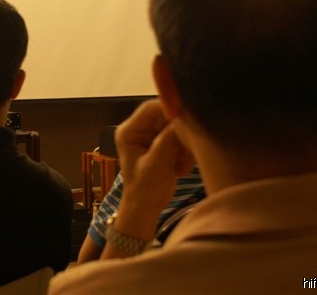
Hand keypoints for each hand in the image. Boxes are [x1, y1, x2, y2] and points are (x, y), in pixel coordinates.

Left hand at [115, 100, 193, 229]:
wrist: (146, 208)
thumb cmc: (144, 189)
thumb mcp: (156, 165)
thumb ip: (167, 141)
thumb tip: (183, 121)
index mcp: (129, 132)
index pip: (150, 109)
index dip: (169, 109)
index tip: (188, 119)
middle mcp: (139, 130)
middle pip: (165, 117)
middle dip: (179, 133)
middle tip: (186, 151)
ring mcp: (151, 136)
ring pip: (176, 128)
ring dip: (183, 145)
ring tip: (181, 165)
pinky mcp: (163, 144)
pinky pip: (180, 139)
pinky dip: (184, 152)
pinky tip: (180, 169)